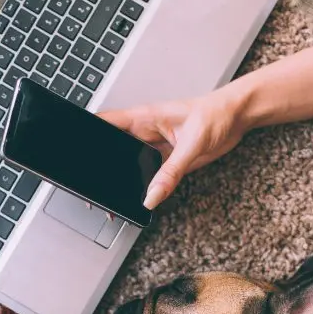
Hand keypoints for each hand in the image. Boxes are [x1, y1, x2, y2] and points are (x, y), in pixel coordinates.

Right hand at [99, 88, 251, 208]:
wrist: (238, 117)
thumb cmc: (216, 114)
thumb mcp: (192, 144)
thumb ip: (170, 172)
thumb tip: (151, 196)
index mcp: (144, 118)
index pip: (105, 122)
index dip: (87, 134)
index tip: (74, 150)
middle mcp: (145, 132)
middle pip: (113, 149)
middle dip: (102, 166)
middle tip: (94, 187)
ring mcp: (155, 147)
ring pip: (130, 165)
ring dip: (124, 180)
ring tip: (115, 199)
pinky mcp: (167, 160)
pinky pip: (150, 176)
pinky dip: (146, 188)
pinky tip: (144, 198)